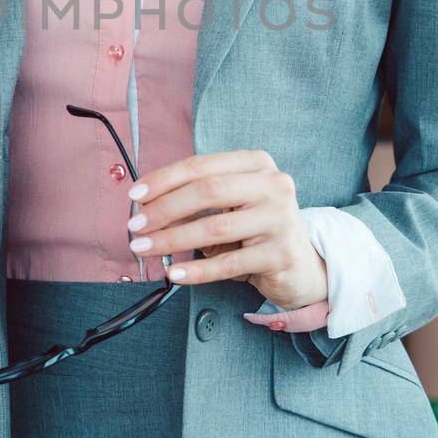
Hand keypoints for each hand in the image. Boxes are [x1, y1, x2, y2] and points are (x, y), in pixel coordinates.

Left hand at [126, 149, 329, 331]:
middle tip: (135, 226)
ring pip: (215, 228)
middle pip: (207, 191)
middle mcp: (273, 184)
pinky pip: (229, 263)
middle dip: (164, 209)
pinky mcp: (281, 253)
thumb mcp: (231, 204)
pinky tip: (175, 274)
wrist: (303, 265)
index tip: (134, 196)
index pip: (201, 166)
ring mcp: (281, 218)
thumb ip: (197, 198)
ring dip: (172, 240)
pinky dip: (197, 270)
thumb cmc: (257, 230)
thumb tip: (146, 208)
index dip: (163, 180)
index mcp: (256, 163)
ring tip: (145, 249)